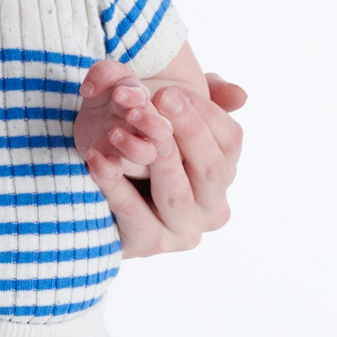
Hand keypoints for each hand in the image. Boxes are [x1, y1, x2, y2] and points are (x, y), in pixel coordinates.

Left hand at [75, 59, 174, 174]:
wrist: (93, 119)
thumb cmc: (108, 95)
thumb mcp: (108, 77)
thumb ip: (104, 73)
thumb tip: (90, 88)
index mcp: (147, 106)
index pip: (156, 105)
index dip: (138, 99)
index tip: (118, 93)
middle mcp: (144, 129)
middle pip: (162, 133)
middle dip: (150, 123)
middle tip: (131, 113)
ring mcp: (130, 148)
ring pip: (145, 155)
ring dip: (131, 145)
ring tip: (112, 133)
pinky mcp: (112, 163)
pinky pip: (114, 172)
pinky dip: (103, 167)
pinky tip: (90, 154)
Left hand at [84, 72, 244, 255]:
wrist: (103, 193)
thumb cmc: (144, 144)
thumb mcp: (175, 115)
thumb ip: (209, 97)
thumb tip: (240, 97)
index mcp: (225, 177)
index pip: (231, 141)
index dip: (204, 113)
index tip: (170, 92)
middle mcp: (213, 210)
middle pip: (210, 169)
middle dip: (186, 131)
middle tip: (156, 100)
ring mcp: (184, 233)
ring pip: (177, 195)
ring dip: (152, 159)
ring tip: (121, 130)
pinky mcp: (147, 245)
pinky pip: (133, 214)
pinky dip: (114, 186)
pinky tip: (97, 159)